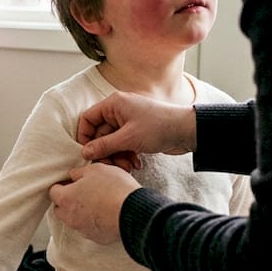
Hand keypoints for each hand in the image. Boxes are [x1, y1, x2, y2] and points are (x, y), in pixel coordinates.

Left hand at [48, 163, 139, 243]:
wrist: (133, 211)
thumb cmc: (114, 188)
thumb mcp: (96, 170)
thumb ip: (79, 172)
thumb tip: (73, 176)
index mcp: (66, 198)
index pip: (53, 191)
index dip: (62, 185)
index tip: (72, 182)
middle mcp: (70, 216)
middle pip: (61, 208)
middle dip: (68, 201)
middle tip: (83, 192)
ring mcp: (82, 229)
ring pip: (75, 220)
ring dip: (81, 212)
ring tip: (98, 203)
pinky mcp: (95, 238)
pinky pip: (90, 229)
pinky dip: (94, 222)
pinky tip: (106, 214)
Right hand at [76, 92, 196, 170]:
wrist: (187, 131)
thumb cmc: (158, 128)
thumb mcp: (128, 138)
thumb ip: (104, 145)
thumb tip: (84, 152)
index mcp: (114, 104)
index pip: (88, 119)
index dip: (85, 136)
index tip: (88, 153)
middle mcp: (119, 111)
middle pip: (100, 134)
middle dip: (105, 152)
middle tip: (111, 166)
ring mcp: (128, 122)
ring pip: (112, 143)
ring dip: (117, 157)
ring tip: (128, 166)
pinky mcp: (136, 133)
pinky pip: (123, 146)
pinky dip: (127, 156)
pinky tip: (137, 164)